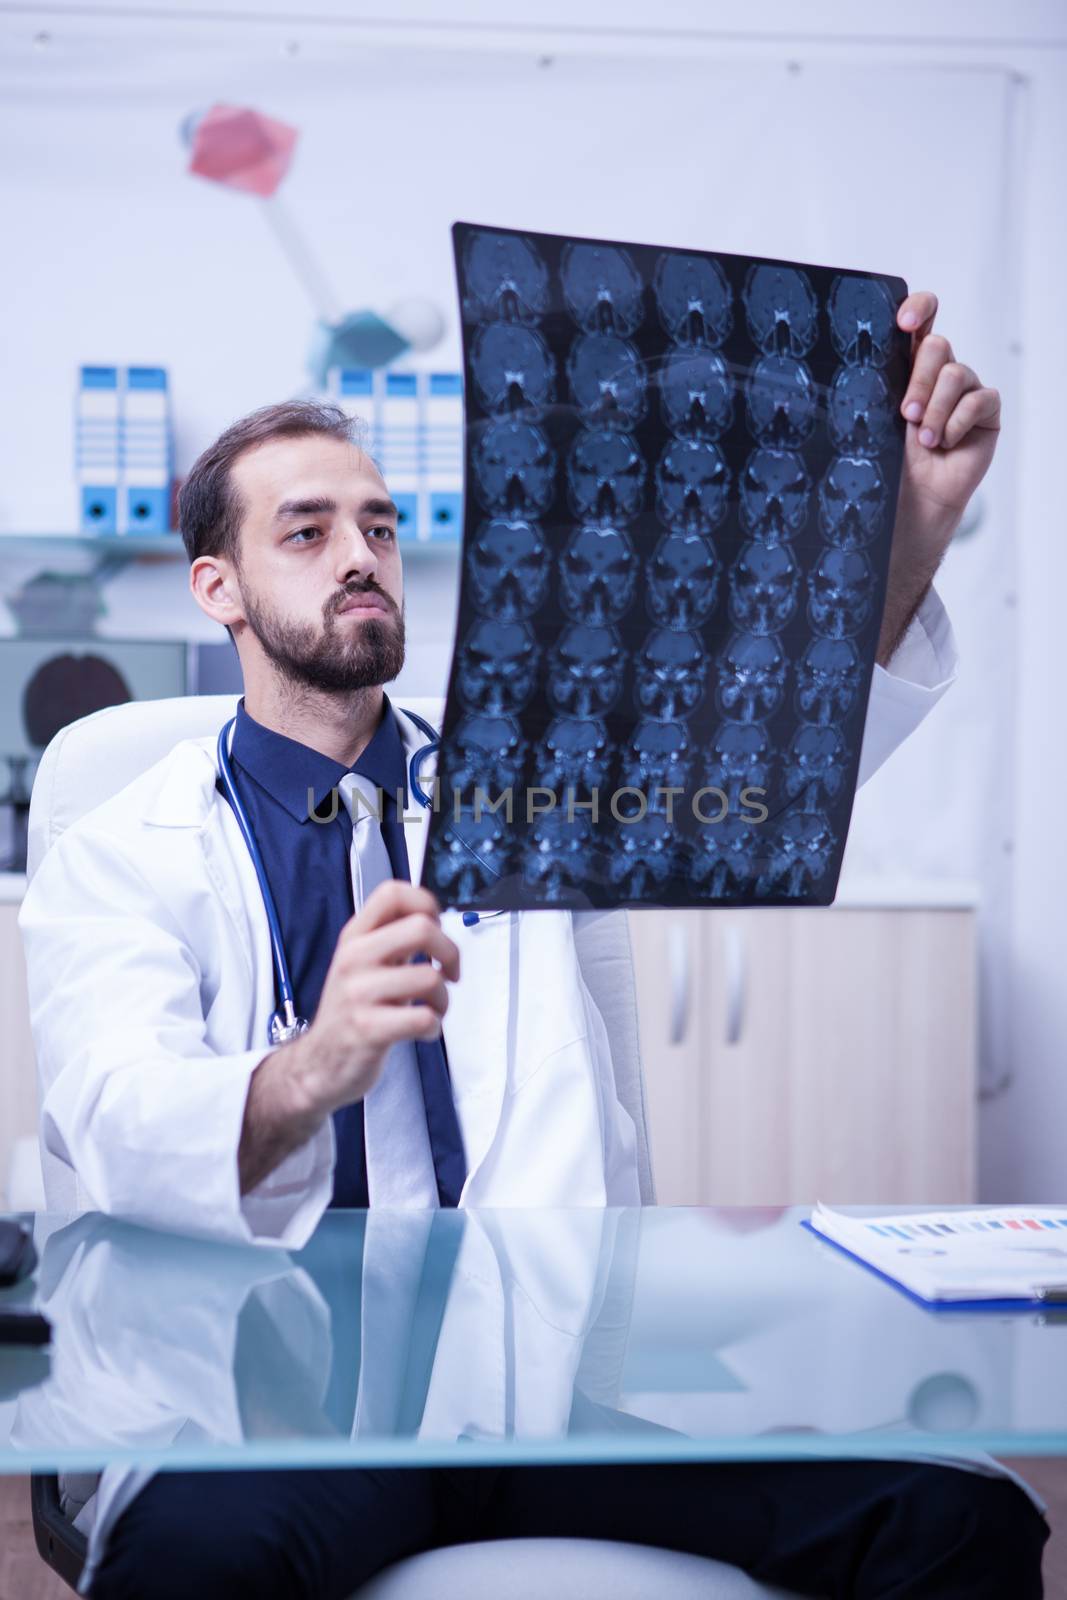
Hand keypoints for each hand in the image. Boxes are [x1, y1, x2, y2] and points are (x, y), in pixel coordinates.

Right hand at [239, 882, 459, 1193]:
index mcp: (355, 936)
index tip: (436, 928)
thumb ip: (392, 937)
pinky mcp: (368, 1029)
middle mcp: (354, 958)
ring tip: (432, 1010)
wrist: (317, 1063)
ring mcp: (358, 993)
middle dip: (450, 952)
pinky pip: (423, 1018)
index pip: (392, 893)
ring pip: (429, 977)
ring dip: (443, 999)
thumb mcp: (362, 963)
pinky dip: (433, 1027)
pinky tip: (422, 1031)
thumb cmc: (351, 1011)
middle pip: (421, 928)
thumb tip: (434, 918)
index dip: (426, 903)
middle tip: (448, 973)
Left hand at [877, 290, 1000, 664]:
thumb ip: (848, 396)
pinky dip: (959, 421)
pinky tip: (943, 445)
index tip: (904, 321)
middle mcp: (934, 374)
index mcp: (903, 368)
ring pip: (958, 371)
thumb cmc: (877, 471)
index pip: (920, 317)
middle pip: (937, 344)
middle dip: (919, 377)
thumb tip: (788, 383)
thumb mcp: (858, 427)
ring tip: (922, 438)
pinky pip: (982, 399)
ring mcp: (962, 392)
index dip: (918, 308)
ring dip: (935, 406)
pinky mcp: (984, 415)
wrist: (905, 513)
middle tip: (903, 414)